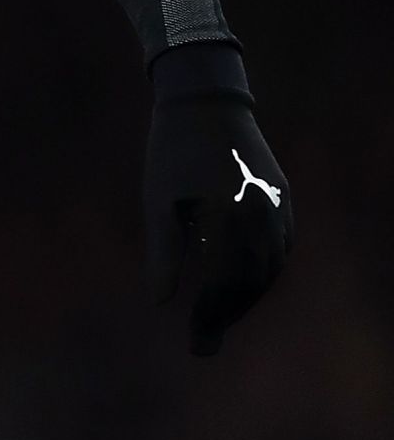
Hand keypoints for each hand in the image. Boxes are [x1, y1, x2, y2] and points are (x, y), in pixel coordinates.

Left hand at [144, 66, 292, 356]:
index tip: (194, 340)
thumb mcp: (157, 202)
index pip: (225, 282)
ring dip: (247, 295)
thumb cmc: (172, 150)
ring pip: (271, 265)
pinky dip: (263, 271)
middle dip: (229, 312)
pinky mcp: (283, 194)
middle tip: (204, 338)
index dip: (211, 315)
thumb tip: (161, 302)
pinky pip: (281, 245)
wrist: (206, 98)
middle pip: (253, 280)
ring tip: (220, 316)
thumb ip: (162, 253)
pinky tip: (242, 284)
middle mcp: (263, 211)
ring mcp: (278, 202)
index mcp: (230, 213)